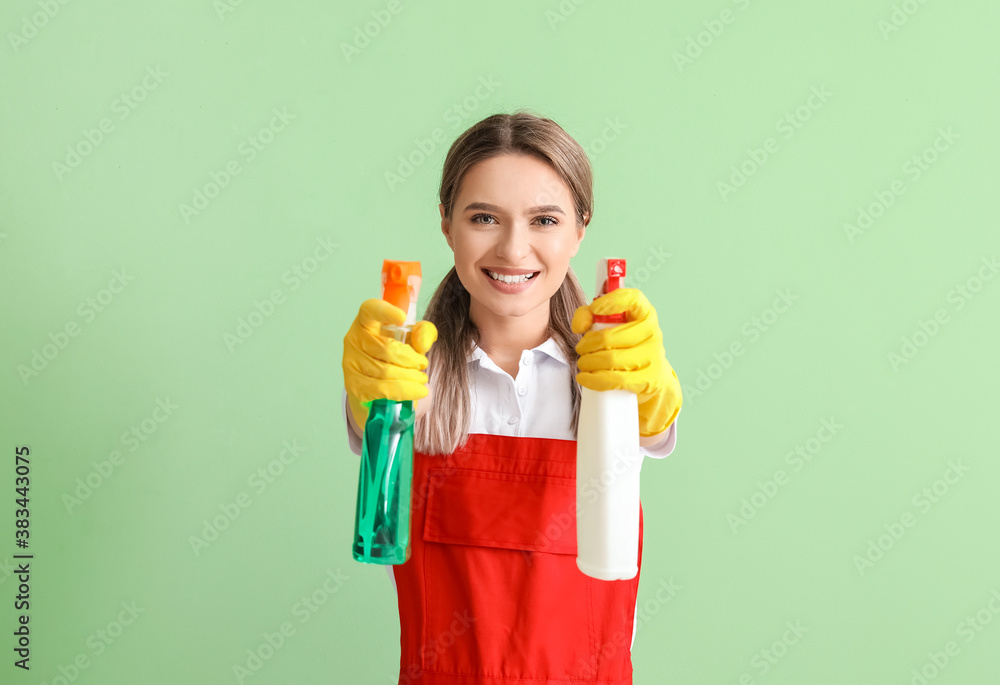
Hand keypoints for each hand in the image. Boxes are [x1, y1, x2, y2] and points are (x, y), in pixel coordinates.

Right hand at [342, 299, 437, 431]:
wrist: (378, 384)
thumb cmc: (395, 354)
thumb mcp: (413, 338)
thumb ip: (424, 333)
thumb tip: (422, 343)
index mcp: (366, 321)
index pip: (370, 310)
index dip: (385, 312)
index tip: (402, 317)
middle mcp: (354, 339)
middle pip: (387, 348)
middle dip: (412, 359)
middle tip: (423, 364)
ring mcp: (351, 363)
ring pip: (385, 371)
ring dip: (411, 377)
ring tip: (422, 379)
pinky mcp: (354, 385)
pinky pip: (382, 389)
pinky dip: (404, 391)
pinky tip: (417, 390)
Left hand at [572, 288, 681, 436]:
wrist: (652, 375)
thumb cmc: (626, 345)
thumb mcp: (613, 325)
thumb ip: (590, 315)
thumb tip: (579, 325)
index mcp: (645, 313)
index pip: (633, 298)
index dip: (611, 301)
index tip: (595, 309)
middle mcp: (652, 332)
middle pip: (610, 336)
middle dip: (587, 343)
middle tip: (581, 348)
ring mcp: (652, 356)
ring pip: (610, 359)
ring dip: (588, 362)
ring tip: (584, 363)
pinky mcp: (648, 379)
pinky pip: (615, 379)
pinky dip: (594, 379)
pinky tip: (584, 377)